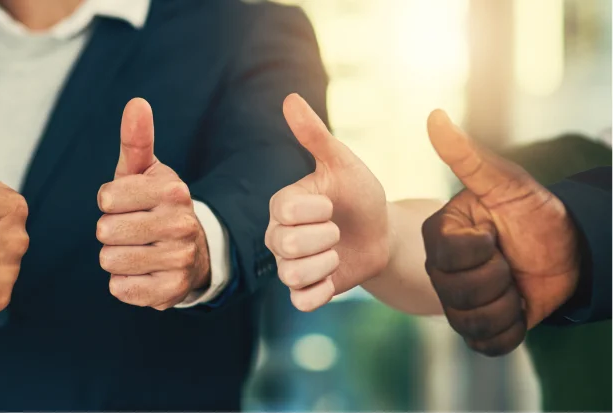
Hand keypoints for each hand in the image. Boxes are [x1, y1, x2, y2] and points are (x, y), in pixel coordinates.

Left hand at [96, 98, 210, 309]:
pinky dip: (123, 282)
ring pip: (109, 260)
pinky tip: (142, 272)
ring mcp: (178, 259)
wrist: (192, 252)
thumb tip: (136, 103)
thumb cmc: (155, 205)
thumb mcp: (145, 171)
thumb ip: (136, 139)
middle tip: (132, 230)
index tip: (126, 203)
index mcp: (172, 190)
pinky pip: (120, 288)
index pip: (106, 198)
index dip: (109, 202)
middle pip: (105, 231)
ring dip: (115, 257)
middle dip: (110, 231)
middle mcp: (180, 224)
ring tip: (137, 250)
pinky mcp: (170, 291)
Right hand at [265, 94, 388, 310]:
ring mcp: (291, 266)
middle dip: (324, 238)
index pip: (284, 212)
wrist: (383, 232)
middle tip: (337, 230)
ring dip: (326, 264)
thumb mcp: (342, 163)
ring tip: (338, 253)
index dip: (315, 210)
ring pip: (292, 275)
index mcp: (283, 205)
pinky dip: (321, 292)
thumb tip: (289, 98)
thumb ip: (314, 135)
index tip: (332, 204)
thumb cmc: (359, 194)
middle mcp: (279, 236)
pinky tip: (335, 276)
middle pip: (286, 245)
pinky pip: (301, 301)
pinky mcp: (307, 291)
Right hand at [422, 110, 578, 355]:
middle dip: (500, 278)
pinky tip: (519, 306)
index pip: (450, 256)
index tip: (497, 233)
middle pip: (458, 293)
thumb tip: (434, 115)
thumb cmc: (533, 211)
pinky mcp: (479, 327)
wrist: (568, 249)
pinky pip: (487, 343)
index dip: (483, 250)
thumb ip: (466, 155)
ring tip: (516, 283)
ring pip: (472, 321)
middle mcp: (440, 270)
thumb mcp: (505, 183)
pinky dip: (512, 329)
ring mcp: (457, 301)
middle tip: (510, 259)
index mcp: (439, 236)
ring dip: (508, 303)